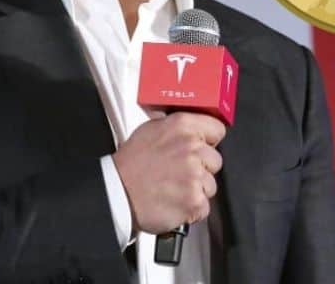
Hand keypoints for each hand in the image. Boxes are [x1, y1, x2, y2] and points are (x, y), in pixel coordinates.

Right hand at [112, 112, 225, 233]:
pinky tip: (174, 201)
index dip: (209, 140)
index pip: (217, 129)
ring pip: (210, 184)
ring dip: (196, 189)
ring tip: (174, 188)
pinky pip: (204, 206)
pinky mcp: (195, 200)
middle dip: (202, 168)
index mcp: (182, 126)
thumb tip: (192, 126)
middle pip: (215, 160)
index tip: (202, 146)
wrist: (117, 194)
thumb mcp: (151, 129)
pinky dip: (191, 208)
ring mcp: (195, 175)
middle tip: (179, 172)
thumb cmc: (130, 165)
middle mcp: (192, 148)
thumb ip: (177, 126)